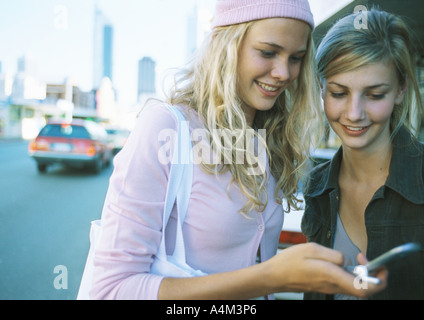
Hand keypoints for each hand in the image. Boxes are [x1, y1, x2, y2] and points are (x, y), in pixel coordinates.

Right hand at [264, 243, 386, 297]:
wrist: (274, 276)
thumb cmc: (289, 262)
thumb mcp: (312, 249)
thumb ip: (333, 255)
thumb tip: (346, 260)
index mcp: (332, 276)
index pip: (365, 288)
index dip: (379, 280)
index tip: (380, 266)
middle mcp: (333, 285)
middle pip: (364, 289)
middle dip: (372, 275)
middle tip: (367, 259)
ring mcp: (329, 288)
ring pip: (355, 286)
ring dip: (361, 274)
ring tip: (357, 258)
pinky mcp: (325, 287)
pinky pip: (344, 283)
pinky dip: (350, 274)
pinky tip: (342, 263)